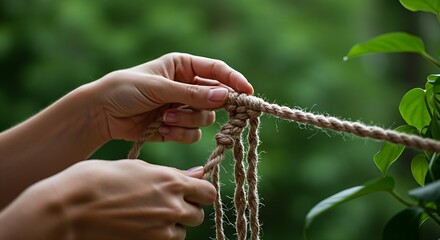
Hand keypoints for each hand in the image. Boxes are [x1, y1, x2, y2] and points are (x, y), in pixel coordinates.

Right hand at [0, 160, 215, 239]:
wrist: (68, 210)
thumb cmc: (98, 180)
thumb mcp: (136, 167)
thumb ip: (170, 174)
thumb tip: (196, 174)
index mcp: (172, 182)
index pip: (208, 192)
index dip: (200, 192)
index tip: (191, 191)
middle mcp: (172, 207)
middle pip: (198, 214)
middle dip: (187, 209)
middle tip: (166, 204)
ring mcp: (161, 231)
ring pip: (182, 232)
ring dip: (172, 225)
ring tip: (148, 216)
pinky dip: (159, 236)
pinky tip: (139, 227)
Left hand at [87, 52, 253, 142]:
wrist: (102, 113)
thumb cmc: (126, 89)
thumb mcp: (159, 87)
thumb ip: (192, 94)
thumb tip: (225, 96)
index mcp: (184, 66)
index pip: (217, 71)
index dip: (234, 81)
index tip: (247, 93)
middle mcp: (187, 86)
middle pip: (215, 99)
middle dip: (202, 107)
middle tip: (190, 109)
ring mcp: (183, 107)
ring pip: (205, 119)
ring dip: (187, 121)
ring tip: (165, 119)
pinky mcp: (176, 127)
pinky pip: (192, 134)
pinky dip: (179, 134)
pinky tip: (162, 130)